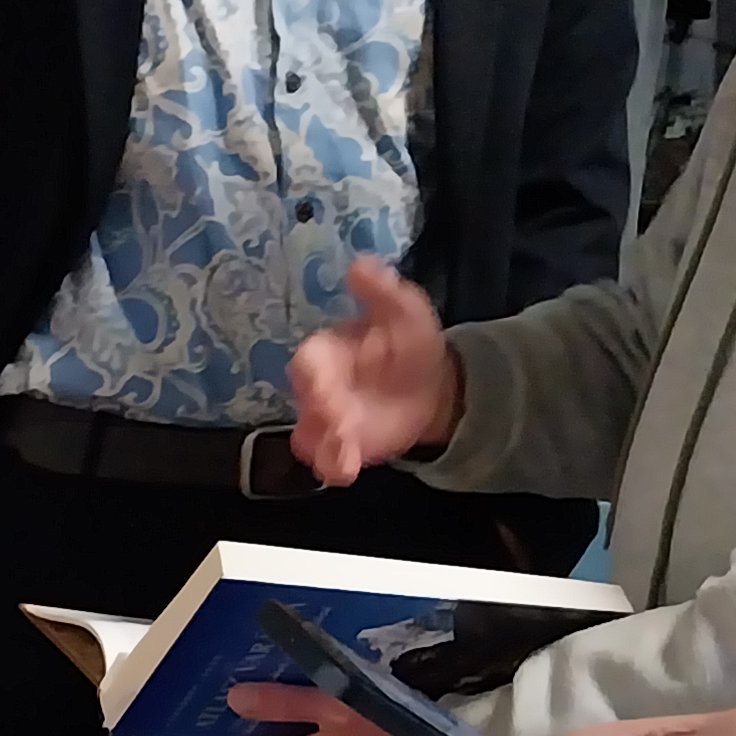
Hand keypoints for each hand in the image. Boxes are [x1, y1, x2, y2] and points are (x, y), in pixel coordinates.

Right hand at [288, 260, 462, 485]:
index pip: (307, 361)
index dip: (311, 373)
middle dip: (318, 413)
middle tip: (339, 422)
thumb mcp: (404, 309)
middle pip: (305, 402)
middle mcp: (319, 387)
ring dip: (322, 447)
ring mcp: (328, 421)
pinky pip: (326, 462)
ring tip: (343, 457)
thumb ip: (381, 291)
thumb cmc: (408, 342)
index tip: (322, 382)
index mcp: (327, 351)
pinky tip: (347, 471)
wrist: (431, 384)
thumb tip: (360, 264)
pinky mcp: (342, 447)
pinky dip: (333, 468)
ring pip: (309, 437)